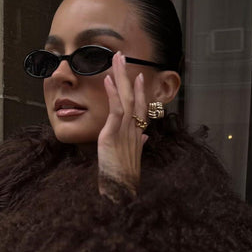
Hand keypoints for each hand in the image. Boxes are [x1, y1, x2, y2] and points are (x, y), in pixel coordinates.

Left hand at [98, 51, 147, 197]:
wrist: (120, 195)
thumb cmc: (123, 181)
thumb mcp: (131, 160)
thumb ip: (138, 146)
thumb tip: (144, 137)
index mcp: (136, 135)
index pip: (141, 108)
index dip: (141, 91)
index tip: (139, 76)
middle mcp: (134, 130)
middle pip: (134, 97)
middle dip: (128, 75)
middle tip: (122, 56)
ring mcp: (125, 132)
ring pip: (126, 98)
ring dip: (121, 77)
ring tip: (116, 58)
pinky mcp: (113, 135)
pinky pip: (115, 110)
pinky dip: (113, 93)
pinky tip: (107, 79)